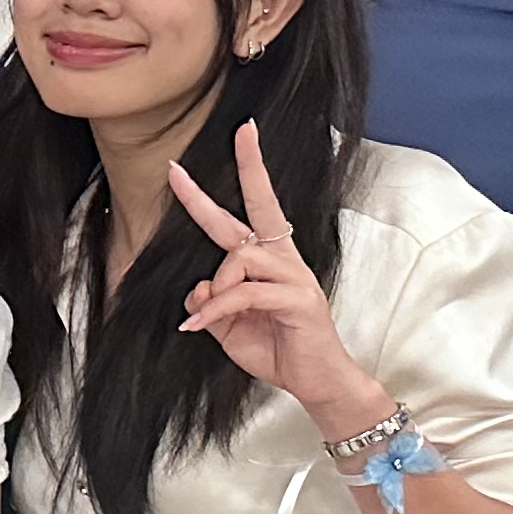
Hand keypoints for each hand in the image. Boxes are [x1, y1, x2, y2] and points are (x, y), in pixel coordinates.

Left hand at [168, 123, 380, 428]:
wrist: (314, 382)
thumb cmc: (276, 349)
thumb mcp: (227, 326)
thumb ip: (210, 302)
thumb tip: (197, 285)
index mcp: (267, 261)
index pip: (247, 213)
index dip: (237, 182)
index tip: (210, 157)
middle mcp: (283, 260)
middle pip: (264, 205)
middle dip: (252, 166)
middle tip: (244, 131)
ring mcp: (295, 276)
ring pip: (241, 257)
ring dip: (216, 288)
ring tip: (205, 317)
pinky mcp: (299, 299)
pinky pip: (245, 293)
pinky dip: (216, 309)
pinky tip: (198, 326)